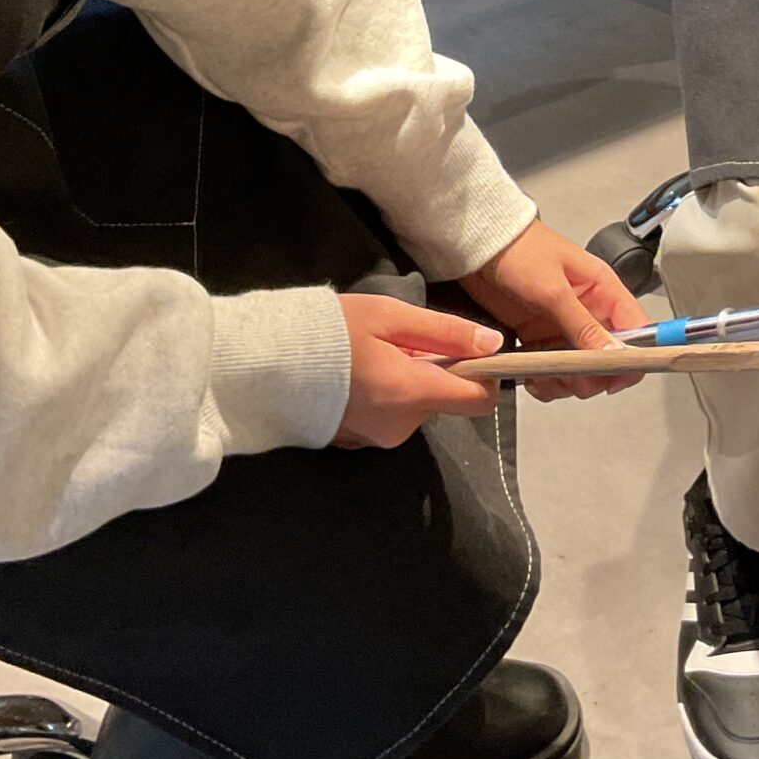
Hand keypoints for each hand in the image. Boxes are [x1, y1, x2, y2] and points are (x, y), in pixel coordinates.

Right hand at [334, 293, 509, 448]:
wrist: (264, 364)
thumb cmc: (329, 332)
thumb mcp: (390, 316)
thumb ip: (446, 332)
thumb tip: (493, 344)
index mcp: (413, 394)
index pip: (480, 400)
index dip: (484, 375)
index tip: (467, 352)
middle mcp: (402, 426)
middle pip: (443, 398)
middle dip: (432, 370)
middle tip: (395, 342)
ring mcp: (379, 439)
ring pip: (416, 405)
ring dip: (406, 380)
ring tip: (369, 354)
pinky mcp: (359, 442)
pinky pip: (391, 415)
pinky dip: (386, 395)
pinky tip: (356, 374)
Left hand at [462, 218, 650, 401]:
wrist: (480, 247)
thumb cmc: (518, 249)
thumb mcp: (553, 289)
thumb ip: (583, 324)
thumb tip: (614, 354)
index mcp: (604, 290)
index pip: (638, 331)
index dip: (633, 357)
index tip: (615, 377)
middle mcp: (589, 311)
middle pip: (610, 359)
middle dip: (592, 376)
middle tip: (571, 376)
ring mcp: (565, 328)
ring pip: (583, 371)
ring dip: (567, 382)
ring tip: (546, 377)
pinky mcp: (542, 339)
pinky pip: (555, 371)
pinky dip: (546, 381)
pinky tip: (534, 377)